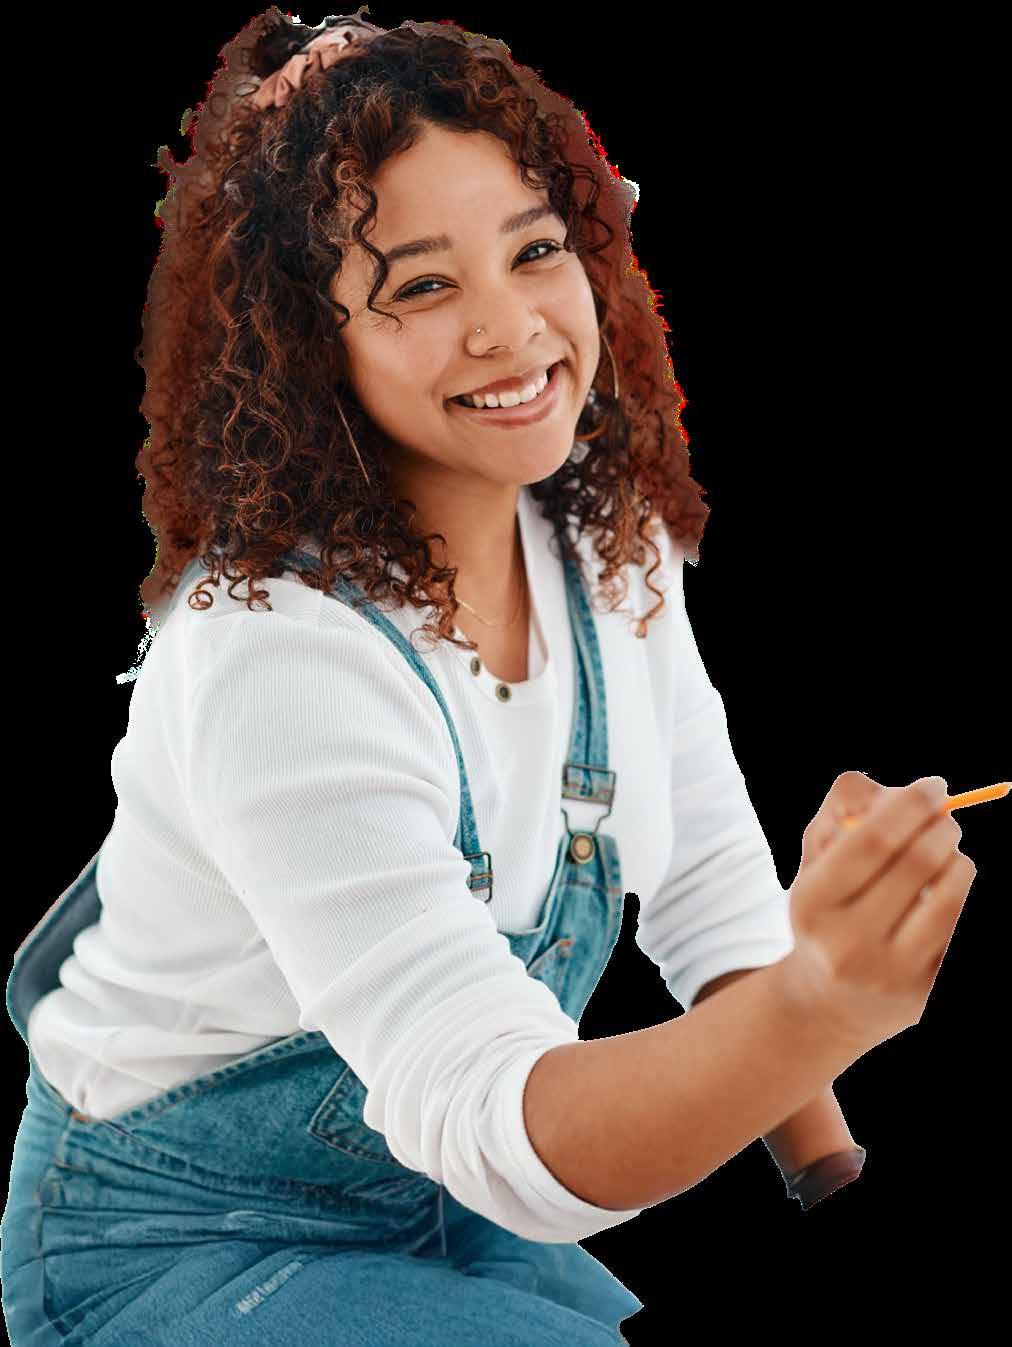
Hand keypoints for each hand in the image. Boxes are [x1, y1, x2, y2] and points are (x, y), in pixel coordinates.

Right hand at [782, 774, 976, 1052]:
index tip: (934, 787)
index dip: (912, 804)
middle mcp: (848, 943)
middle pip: (919, 861)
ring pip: (952, 894)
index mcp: (813, 902)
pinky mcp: (926, 994)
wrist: (828, 1004)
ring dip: (959, 862)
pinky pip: (961, 927)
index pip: (873, 839)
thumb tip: (904, 794)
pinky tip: (945, 896)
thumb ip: (847, 808)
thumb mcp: (817, 860)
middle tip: (946, 819)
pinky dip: (962, 898)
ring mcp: (891, 974)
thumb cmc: (829, 911)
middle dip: (942, 827)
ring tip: (947, 860)